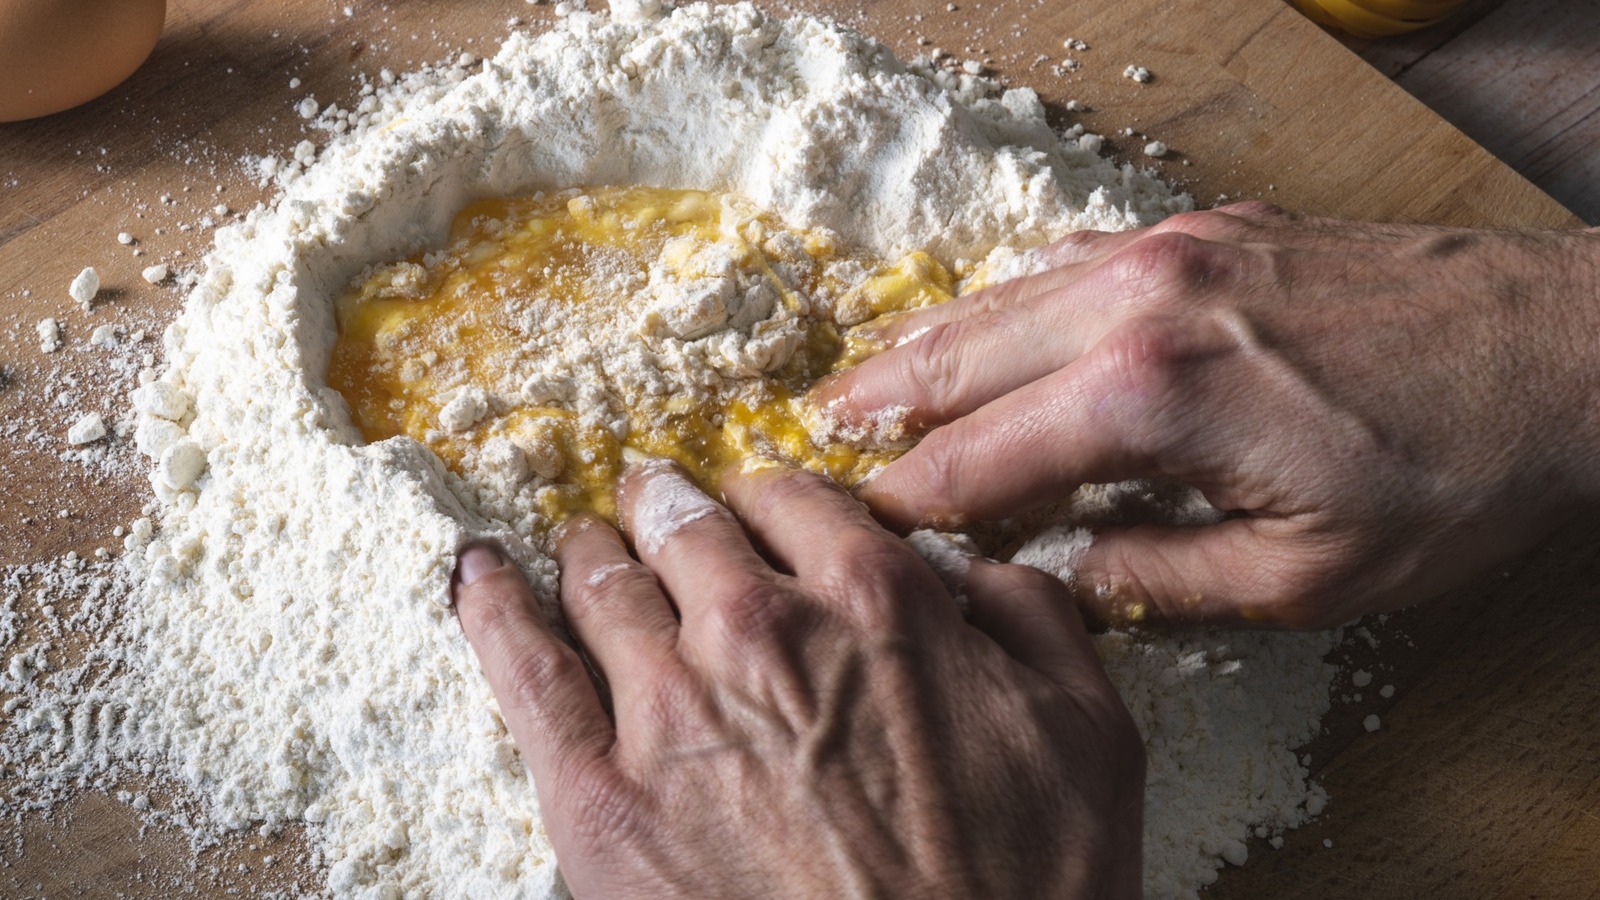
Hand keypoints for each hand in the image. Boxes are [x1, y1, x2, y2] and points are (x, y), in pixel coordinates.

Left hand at [453, 462, 1143, 898]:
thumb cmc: (1025, 892)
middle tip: (658, 505)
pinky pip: (521, 669)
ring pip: (603, 583)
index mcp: (872, 599)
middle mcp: (758, 628)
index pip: (795, 500)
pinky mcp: (597, 795)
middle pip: (686, 528)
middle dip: (671, 509)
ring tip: (583, 541)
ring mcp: (667, 707)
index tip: (762, 512)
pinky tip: (476, 572)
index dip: (776, 501)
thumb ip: (1030, 618)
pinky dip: (491, 607)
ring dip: (594, 550)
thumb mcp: (1087, 734)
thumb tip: (971, 568)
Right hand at [814, 205, 1599, 627]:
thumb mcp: (1306, 576)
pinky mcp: (1206, 230)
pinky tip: (986, 319)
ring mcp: (1170, 252)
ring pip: (1002, 294)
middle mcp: (1138, 305)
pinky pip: (1067, 258)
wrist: (1564, 347)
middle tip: (813, 431)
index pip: (978, 458)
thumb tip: (1066, 578)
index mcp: (1150, 400)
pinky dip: (1008, 296)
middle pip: (960, 355)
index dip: (907, 501)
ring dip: (928, 342)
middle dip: (879, 400)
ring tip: (865, 378)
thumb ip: (1161, 579)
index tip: (861, 528)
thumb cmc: (1453, 470)